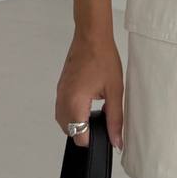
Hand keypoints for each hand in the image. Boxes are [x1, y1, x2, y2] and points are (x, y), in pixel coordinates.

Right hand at [55, 30, 123, 149]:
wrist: (91, 36)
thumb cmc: (104, 58)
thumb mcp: (115, 91)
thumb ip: (115, 119)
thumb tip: (117, 141)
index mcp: (75, 103)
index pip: (79, 136)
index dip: (93, 138)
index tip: (105, 131)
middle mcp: (63, 100)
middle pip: (69, 131)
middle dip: (85, 131)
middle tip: (102, 120)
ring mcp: (59, 93)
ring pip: (63, 121)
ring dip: (77, 122)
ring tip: (94, 112)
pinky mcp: (60, 87)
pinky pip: (62, 109)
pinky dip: (72, 112)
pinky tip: (87, 104)